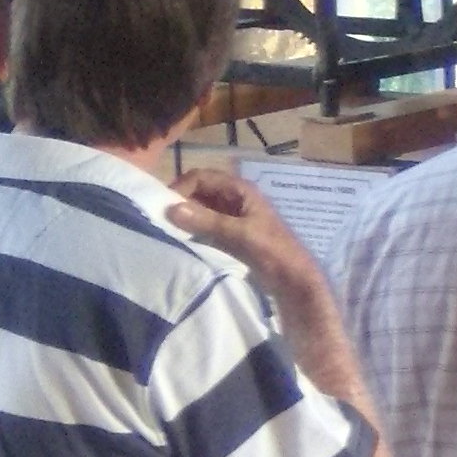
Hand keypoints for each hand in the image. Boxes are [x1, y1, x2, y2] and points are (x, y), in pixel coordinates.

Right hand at [168, 168, 326, 300]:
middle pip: (200, 192)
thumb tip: (171, 209)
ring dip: (187, 218)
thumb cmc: (274, 251)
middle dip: (182, 202)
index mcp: (241, 190)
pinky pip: (207, 226)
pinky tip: (183, 241)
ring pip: (202, 209)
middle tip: (161, 220)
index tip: (163, 207)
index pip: (202, 177)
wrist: (294, 280)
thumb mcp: (241, 234)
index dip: (182, 187)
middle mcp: (235, 198)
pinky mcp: (232, 234)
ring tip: (168, 231)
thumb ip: (207, 221)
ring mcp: (233, 216)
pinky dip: (195, 230)